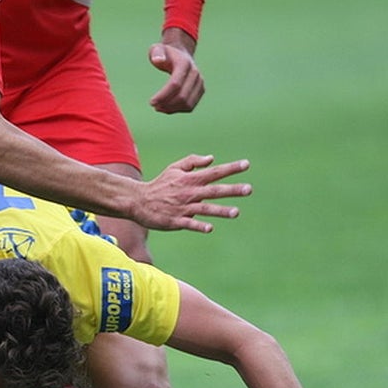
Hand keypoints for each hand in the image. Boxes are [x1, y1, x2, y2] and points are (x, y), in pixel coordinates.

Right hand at [130, 154, 250, 232]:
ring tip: (236, 212)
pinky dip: (199, 226)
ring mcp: (183, 208)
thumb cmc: (159, 184)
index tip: (246, 164)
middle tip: (249, 189)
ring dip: (221, 211)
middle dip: (232, 190)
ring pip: (205, 209)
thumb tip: (212, 159)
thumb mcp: (174, 168)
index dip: (231, 168)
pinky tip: (210, 228)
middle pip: (214, 191)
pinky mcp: (176, 221)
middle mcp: (189, 193)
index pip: (214, 172)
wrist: (138, 201)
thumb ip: (193, 162)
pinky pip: (190, 224)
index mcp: (190, 179)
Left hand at [148, 41, 204, 113]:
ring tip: (158, 108)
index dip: (163, 95)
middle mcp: (195, 73)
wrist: (182, 54)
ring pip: (187, 104)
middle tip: (154, 106)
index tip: (151, 102)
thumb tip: (157, 60)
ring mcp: (199, 83)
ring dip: (172, 109)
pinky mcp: (200, 91)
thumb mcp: (158, 49)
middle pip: (182, 96)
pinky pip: (190, 106)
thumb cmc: (166, 53)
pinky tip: (166, 108)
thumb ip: (156, 53)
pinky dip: (178, 110)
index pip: (175, 84)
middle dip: (166, 104)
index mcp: (184, 64)